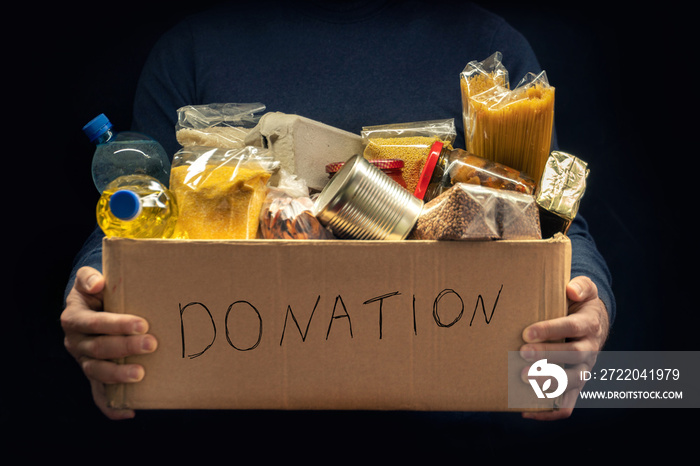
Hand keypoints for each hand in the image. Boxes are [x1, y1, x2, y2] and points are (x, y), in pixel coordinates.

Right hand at [61, 266, 156, 419]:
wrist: (91, 307)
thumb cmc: (97, 292)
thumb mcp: (88, 280)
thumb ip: (89, 278)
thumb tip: (98, 283)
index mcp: (74, 319)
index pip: (94, 323)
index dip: (117, 324)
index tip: (142, 323)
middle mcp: (76, 343)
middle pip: (98, 349)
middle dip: (125, 348)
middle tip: (152, 343)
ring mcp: (84, 362)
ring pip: (97, 373)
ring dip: (118, 375)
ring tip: (141, 374)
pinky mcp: (94, 376)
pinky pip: (99, 395)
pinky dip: (111, 406)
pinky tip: (129, 411)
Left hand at [519, 275, 609, 420]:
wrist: (593, 323)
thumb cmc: (579, 304)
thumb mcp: (585, 289)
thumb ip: (581, 286)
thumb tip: (570, 289)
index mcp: (590, 325)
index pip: (572, 328)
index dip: (551, 330)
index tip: (527, 332)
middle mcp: (590, 350)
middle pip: (572, 356)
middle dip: (546, 356)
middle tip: (521, 353)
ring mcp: (583, 371)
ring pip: (572, 382)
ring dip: (548, 381)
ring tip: (522, 377)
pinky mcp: (574, 386)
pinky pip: (567, 406)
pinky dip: (548, 412)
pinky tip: (525, 409)